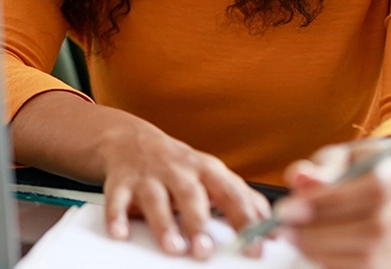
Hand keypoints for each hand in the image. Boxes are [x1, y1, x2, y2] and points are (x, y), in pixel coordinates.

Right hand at [97, 119, 271, 260]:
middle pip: (191, 194)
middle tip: (205, 250)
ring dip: (164, 224)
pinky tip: (121, 233)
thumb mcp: (212, 175)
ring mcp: (148, 176)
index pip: (231, 194)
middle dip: (198, 222)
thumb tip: (273, 228)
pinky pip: (116, 200)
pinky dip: (117, 217)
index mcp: (206, 170)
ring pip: (156, 199)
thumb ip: (241, 198)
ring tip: (173, 247)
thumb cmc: (179, 166)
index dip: (245, 220)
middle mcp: (178, 171)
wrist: (130, 140)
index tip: (255, 246)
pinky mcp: (121, 182)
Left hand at [276, 140, 390, 268]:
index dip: (331, 200)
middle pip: (373, 228)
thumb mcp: (342, 157)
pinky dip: (334, 263)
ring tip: (295, 237)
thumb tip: (301, 178)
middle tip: (285, 227)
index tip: (290, 208)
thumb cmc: (362, 168)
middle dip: (320, 231)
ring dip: (323, 250)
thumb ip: (323, 167)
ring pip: (370, 256)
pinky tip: (314, 251)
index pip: (375, 188)